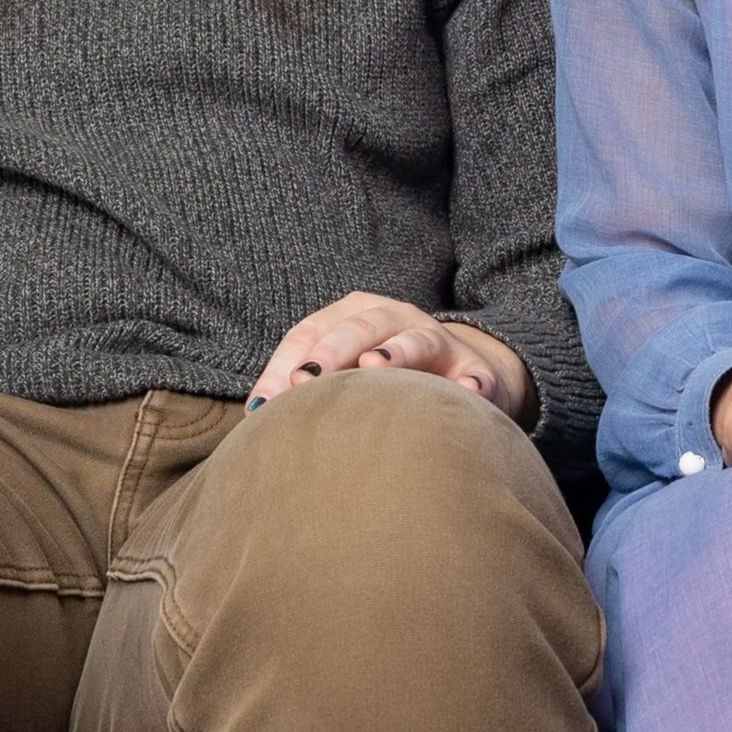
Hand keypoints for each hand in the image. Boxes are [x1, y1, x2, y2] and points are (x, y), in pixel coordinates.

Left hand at [250, 291, 533, 424]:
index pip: (311, 331)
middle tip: (307, 379)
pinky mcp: (475, 370)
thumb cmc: (386, 380)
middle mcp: (396, 318)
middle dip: (332, 350)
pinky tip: (467, 397)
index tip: (263, 404)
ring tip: (376, 366)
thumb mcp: (345, 371)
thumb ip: (306, 386)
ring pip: (417, 339)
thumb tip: (255, 416)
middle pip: (360, 325)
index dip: (285, 363)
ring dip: (397, 350)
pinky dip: (472, 385)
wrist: (464, 375)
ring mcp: (439, 340)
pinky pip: (476, 376)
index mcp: (355, 315)